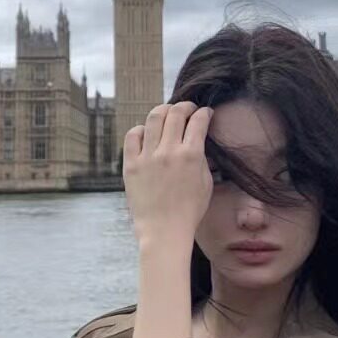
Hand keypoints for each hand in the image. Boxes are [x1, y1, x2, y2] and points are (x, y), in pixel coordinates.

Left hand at [123, 100, 212, 246]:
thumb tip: (198, 140)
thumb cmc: (189, 211)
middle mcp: (168, 152)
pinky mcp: (131, 165)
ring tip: (168, 114)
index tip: (205, 113)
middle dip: (185, 106)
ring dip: (164, 111)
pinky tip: (147, 133)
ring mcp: (148, 157)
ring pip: (154, 118)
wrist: (164, 231)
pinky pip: (132, 135)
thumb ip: (202, 158)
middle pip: (175, 113)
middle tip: (188, 109)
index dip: (204, 113)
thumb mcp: (206, 183)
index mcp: (191, 156)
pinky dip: (141, 129)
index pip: (198, 121)